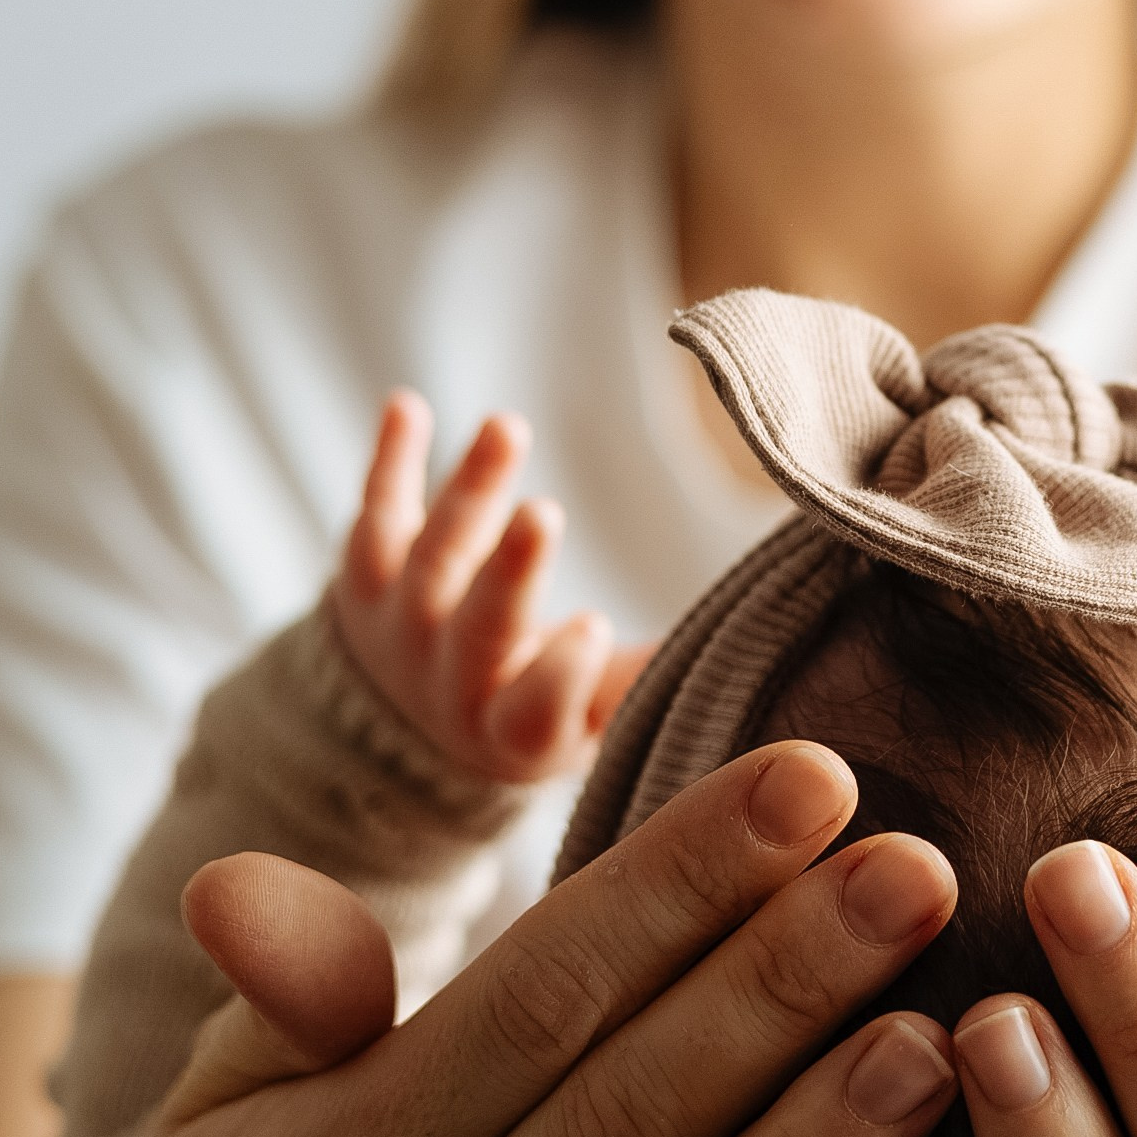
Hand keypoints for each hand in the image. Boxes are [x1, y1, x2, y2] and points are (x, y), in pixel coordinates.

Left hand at [330, 392, 650, 783]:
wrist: (400, 729)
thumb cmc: (534, 710)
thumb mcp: (593, 720)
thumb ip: (653, 672)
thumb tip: (771, 620)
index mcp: (513, 731)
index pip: (534, 710)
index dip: (561, 673)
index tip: (595, 624)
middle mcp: (449, 684)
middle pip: (477, 627)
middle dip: (510, 570)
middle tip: (542, 514)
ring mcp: (400, 628)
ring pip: (430, 558)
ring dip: (470, 489)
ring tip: (507, 427)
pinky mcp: (365, 577)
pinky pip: (374, 514)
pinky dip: (391, 461)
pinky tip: (407, 406)